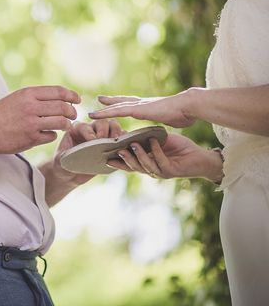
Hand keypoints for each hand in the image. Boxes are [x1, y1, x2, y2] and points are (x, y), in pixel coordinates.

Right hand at [0, 85, 79, 156]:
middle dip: (72, 111)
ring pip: (61, 122)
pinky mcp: (31, 138)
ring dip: (66, 124)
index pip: (58, 91)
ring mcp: (31, 123)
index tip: (77, 99)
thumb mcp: (15, 98)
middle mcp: (30, 107)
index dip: (71, 95)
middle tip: (72, 114)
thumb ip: (34, 97)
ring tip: (65, 125)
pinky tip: (48, 134)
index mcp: (27, 94)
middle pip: (63, 107)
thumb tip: (57, 97)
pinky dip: (53, 135)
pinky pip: (51, 135)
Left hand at [54, 119, 124, 187]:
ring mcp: (103, 137)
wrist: (70, 175)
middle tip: (105, 140)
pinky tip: (124, 148)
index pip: (85, 126)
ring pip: (114, 126)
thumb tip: (79, 152)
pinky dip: (125, 142)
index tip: (91, 140)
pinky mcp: (112, 146)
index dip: (89, 132)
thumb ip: (67, 154)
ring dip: (117, 132)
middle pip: (102, 122)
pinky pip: (122, 139)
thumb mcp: (61, 160)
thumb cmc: (63, 165)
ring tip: (116, 142)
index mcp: (76, 129)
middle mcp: (91, 130)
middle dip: (104, 129)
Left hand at [88, 91, 195, 127]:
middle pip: (122, 102)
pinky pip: (116, 112)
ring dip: (104, 110)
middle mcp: (142, 103)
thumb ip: (170, 119)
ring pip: (117, 107)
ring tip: (92, 112)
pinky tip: (96, 115)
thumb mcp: (174, 119)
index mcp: (150, 106)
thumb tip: (176, 120)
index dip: (126, 103)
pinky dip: (105, 113)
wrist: (187, 106)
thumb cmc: (185, 113)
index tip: (118, 102)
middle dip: (112, 101)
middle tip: (100, 99)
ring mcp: (138, 106)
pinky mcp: (136, 110)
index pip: (134, 103)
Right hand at [107, 133, 223, 181]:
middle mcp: (153, 170)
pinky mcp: (173, 171)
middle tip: (117, 150)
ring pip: (146, 166)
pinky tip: (154, 142)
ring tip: (133, 144)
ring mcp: (162, 172)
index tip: (106, 157)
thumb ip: (146, 141)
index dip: (118, 163)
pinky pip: (162, 161)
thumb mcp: (159, 142)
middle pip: (134, 167)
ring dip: (139, 156)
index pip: (129, 165)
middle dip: (125, 159)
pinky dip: (157, 151)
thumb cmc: (180, 148)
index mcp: (148, 164)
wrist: (201, 157)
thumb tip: (130, 134)